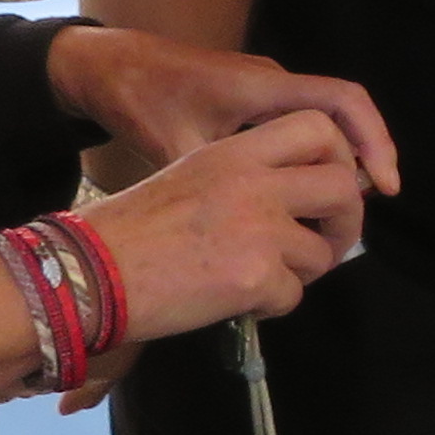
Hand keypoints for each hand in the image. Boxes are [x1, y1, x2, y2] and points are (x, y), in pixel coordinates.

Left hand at [48, 24, 397, 200]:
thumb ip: (222, 182)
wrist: (105, 66)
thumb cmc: (139, 98)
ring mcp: (263, 89)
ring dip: (337, 164)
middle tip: (356, 217)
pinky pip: (298, 126)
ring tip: (337, 214)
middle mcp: (273, 83)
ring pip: (321, 124)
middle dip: (361, 162)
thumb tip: (256, 236)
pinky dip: (312, 159)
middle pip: (343, 117)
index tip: (382, 188)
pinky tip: (303, 197)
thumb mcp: (176, 145)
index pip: (344, 102)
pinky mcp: (250, 100)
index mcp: (263, 87)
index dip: (374, 142)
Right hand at [77, 109, 363, 341]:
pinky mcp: (255, 277)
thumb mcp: (190, 177)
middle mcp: (255, 181)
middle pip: (344, 188)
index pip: (319, 127)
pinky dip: (270, 307)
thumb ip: (247, 179)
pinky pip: (292, 297)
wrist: (88, 273)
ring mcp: (259, 228)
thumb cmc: (131, 232)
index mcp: (236, 151)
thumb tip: (300, 203)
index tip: (332, 187)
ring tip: (262, 279)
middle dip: (347, 222)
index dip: (341, 158)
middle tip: (325, 242)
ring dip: (302, 272)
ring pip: (323, 252)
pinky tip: (235, 301)